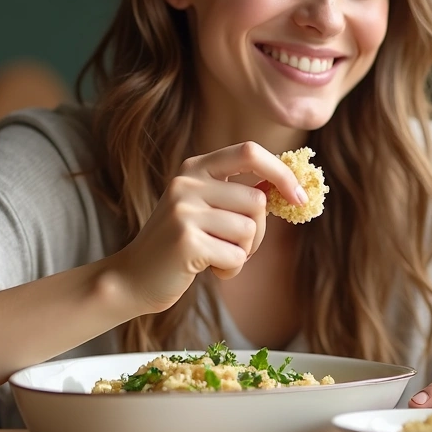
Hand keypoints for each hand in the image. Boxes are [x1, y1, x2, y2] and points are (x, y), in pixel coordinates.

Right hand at [109, 142, 306, 314]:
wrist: (132, 279)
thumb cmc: (181, 245)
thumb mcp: (205, 209)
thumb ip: (238, 195)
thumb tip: (287, 187)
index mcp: (194, 168)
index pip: (249, 152)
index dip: (281, 173)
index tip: (299, 197)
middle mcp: (186, 183)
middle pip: (257, 202)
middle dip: (257, 233)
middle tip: (234, 247)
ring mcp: (184, 211)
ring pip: (249, 231)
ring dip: (242, 253)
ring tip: (215, 257)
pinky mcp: (186, 241)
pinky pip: (236, 257)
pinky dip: (230, 270)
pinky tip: (208, 269)